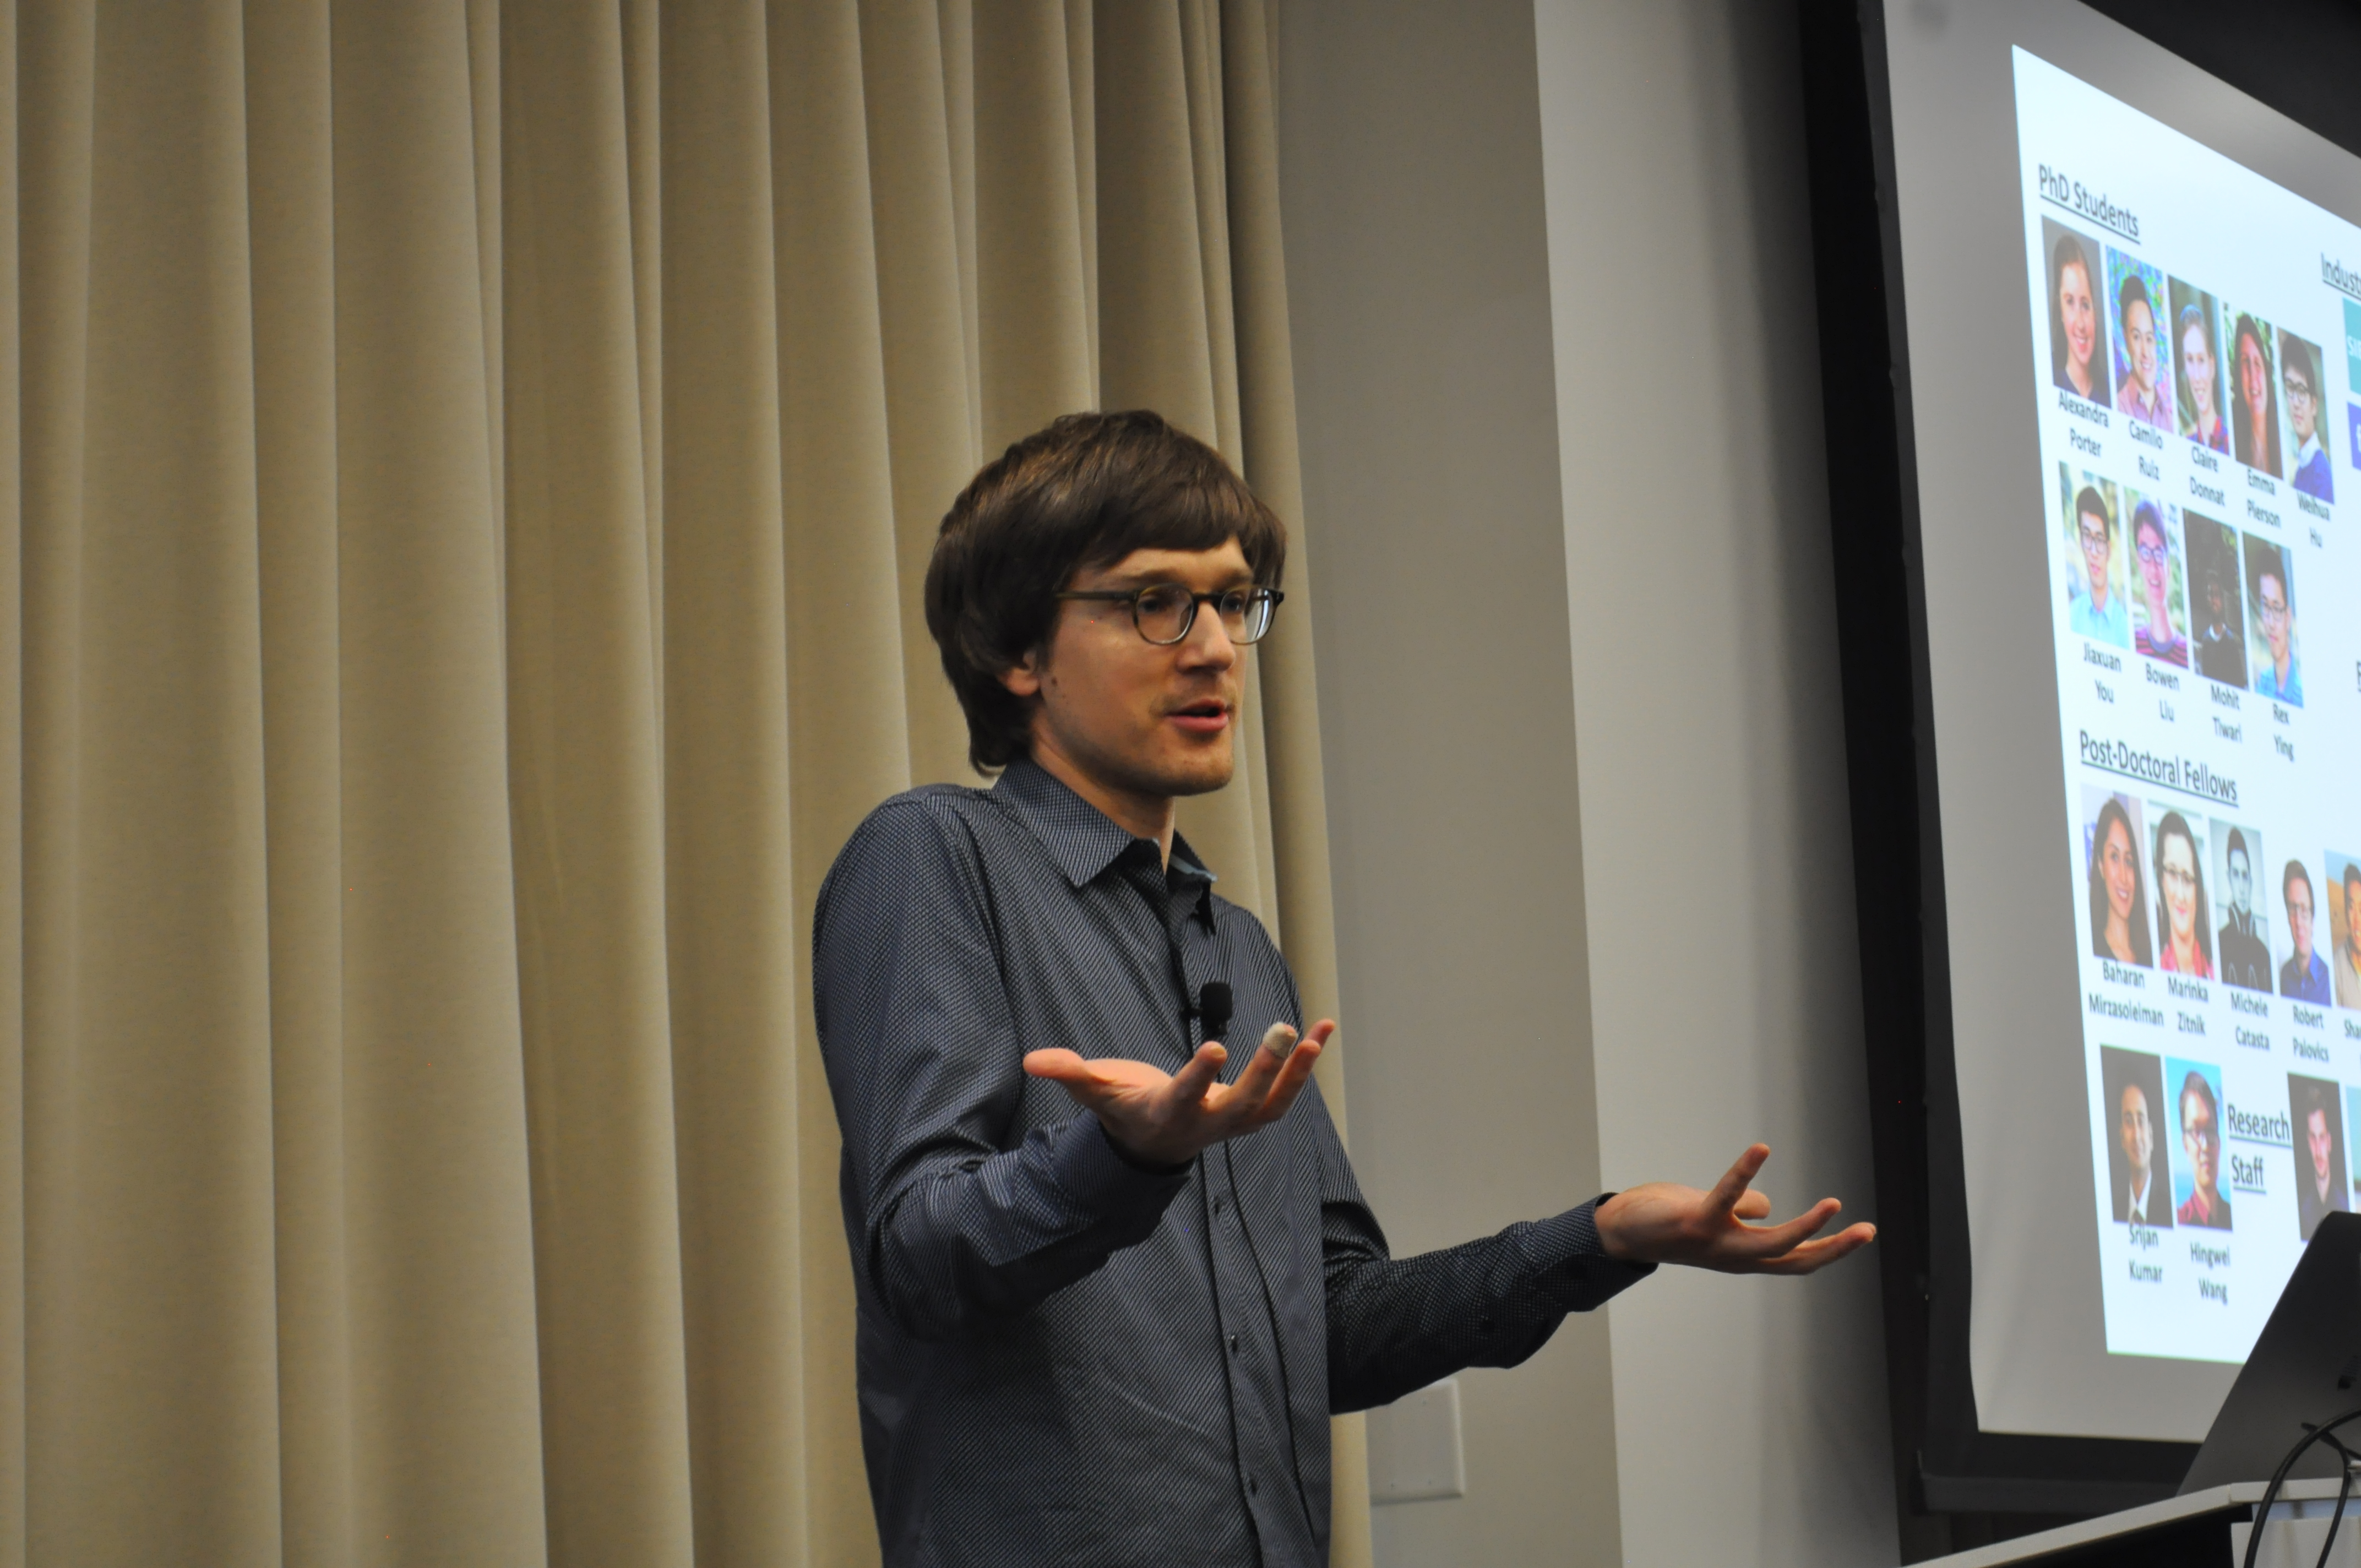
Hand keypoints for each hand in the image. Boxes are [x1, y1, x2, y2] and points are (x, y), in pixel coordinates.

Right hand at [1025, 1019, 1334, 1169]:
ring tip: (1318, 1033)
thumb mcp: (1094, 1092)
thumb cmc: (1121, 1111)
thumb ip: (1069, 1073)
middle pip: (1243, 1103)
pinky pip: (1285, 1095)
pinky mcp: (1249, 1115)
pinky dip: (1305, 1067)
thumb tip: (1032, 1059)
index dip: (1202, 1076)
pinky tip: (1322, 1033)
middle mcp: (1206, 1123)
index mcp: (1168, 1115)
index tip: (1219, 1047)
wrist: (1149, 1146)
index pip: (1187, 1096)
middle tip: (1283, 1030)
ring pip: (1272, 1105)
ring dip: (1297, 1072)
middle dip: (1264, 1069)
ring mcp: (1232, 1122)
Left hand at [1594, 1143, 1873, 1273]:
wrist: (1621, 1233)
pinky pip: (1728, 1196)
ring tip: (1833, 1203)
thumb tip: (1765, 1205)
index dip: (1830, 1250)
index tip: (1863, 1234)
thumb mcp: (1714, 1219)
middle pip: (1795, 1259)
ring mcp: (1717, 1243)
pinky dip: (1746, 1172)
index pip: (1796, 1260)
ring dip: (1806, 1225)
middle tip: (1868, 1230)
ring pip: (1772, 1242)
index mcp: (1743, 1257)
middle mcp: (1734, 1258)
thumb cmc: (1669, 1222)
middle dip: (1835, 1248)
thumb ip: (1744, 1214)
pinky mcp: (1697, 1221)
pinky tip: (1762, 1150)